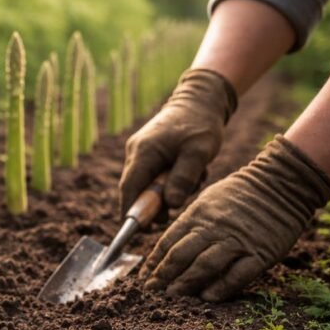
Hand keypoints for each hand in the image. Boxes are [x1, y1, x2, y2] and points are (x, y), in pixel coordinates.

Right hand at [120, 68, 236, 214]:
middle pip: (136, 188)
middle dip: (155, 203)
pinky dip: (170, 180)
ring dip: (168, 190)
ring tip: (194, 178)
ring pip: (147, 183)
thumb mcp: (198, 152)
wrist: (199, 99)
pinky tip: (189, 171)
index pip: (129, 189)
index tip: (139, 229)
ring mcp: (140, 152)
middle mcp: (136, 152)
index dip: (132, 211)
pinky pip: (154, 175)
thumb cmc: (200, 124)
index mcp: (144, 152)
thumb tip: (170, 205)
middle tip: (177, 207)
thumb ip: (183, 178)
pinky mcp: (149, 153)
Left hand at [142, 136, 329, 300]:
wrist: (282, 182)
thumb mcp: (208, 199)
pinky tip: (208, 298)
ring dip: (186, 283)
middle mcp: (214, 228)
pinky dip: (222, 287)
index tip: (145, 276)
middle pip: (181, 255)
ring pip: (205, 266)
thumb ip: (190, 222)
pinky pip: (238, 274)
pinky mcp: (261, 253)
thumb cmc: (241, 193)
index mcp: (198, 215)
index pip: (169, 241)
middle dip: (163, 275)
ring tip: (173, 296)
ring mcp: (238, 241)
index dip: (154, 261)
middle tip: (152, 291)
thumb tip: (170, 246)